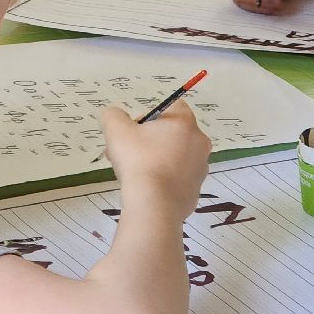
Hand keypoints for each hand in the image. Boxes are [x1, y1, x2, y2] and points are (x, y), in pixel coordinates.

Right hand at [102, 102, 209, 220]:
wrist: (154, 205)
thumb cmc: (138, 160)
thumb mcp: (116, 130)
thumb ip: (113, 116)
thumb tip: (114, 117)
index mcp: (185, 123)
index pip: (171, 107)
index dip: (149, 116)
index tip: (133, 131)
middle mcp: (199, 143)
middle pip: (171, 134)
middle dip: (147, 140)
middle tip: (126, 153)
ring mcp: (200, 169)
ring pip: (174, 157)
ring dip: (154, 160)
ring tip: (132, 174)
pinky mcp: (196, 192)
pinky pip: (176, 179)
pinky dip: (162, 180)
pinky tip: (146, 189)